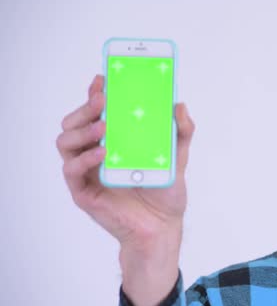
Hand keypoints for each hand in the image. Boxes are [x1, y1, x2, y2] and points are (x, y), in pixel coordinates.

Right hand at [56, 74, 194, 305]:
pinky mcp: (83, 192)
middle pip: (74, 122)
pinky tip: (103, 153)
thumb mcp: (178, 158)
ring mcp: (87, 172)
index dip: (95, 93)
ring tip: (104, 127)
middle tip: (103, 99)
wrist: (162, 227)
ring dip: (82, 129)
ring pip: (65, 142)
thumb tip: (180, 105)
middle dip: (86, 106)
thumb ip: (181, 132)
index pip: (96, 111)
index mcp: (113, 141)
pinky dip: (85, 159)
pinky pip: (72, 170)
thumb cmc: (165, 192)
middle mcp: (95, 152)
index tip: (103, 78)